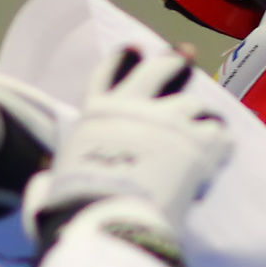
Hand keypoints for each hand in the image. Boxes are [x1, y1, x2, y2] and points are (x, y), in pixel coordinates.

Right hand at [23, 46, 231, 241]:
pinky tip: (218, 159)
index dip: (124, 59)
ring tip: (210, 128)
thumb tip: (44, 189)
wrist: (108, 217)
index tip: (135, 49)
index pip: (111, 73)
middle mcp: (136, 107)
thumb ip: (52, 180)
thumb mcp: (52, 184)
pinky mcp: (200, 142)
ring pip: (198, 105)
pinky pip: (220, 135)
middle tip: (186, 56)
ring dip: (203, 118)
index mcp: (98, 113)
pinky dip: (220, 147)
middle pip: (162, 70)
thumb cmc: (74, 207)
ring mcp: (171, 120)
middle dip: (175, 61)